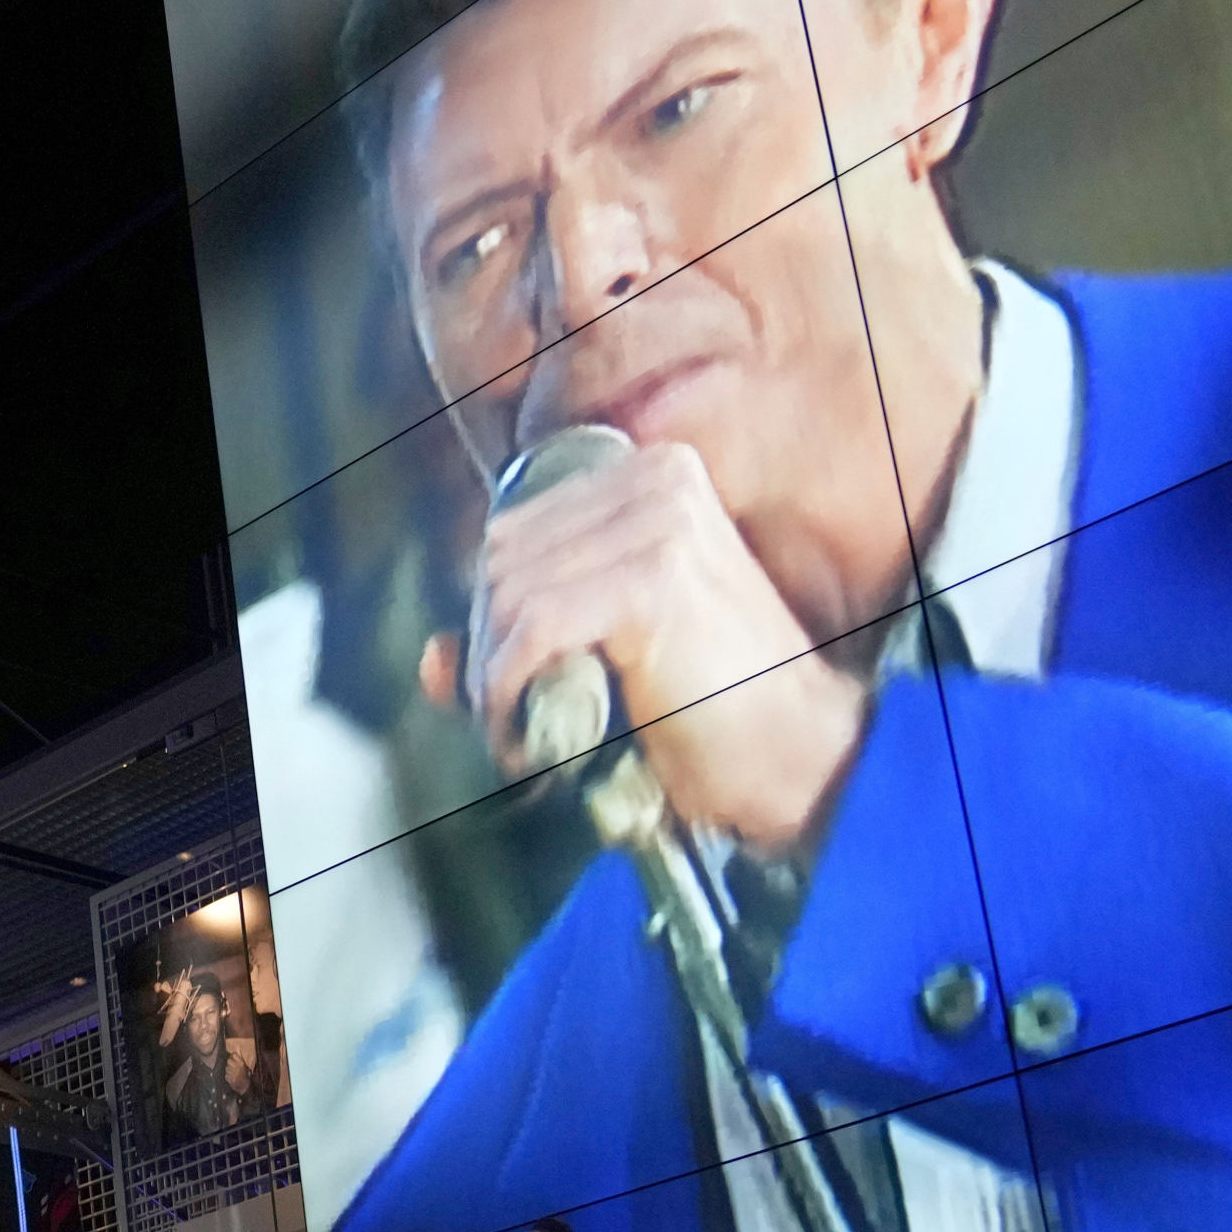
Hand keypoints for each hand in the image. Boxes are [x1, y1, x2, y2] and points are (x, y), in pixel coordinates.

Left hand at [422, 438, 871, 853]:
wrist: (799, 755)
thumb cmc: (711, 708)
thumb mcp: (606, 655)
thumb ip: (519, 641)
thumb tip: (431, 657)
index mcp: (652, 475)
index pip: (513, 530)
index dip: (490, 616)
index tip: (504, 686)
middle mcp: (658, 481)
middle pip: (501, 559)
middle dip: (486, 648)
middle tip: (510, 720)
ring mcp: (660, 525)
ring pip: (509, 596)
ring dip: (492, 681)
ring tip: (522, 737)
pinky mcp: (653, 583)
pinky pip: (531, 630)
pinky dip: (508, 693)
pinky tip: (529, 742)